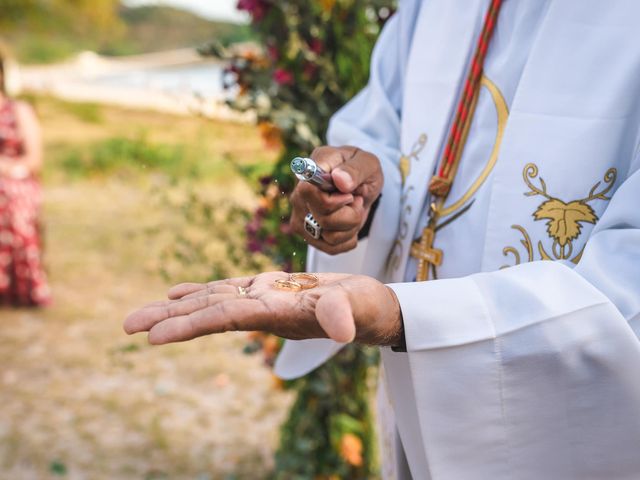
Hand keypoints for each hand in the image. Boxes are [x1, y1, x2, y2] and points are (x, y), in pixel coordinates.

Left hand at [124, 272, 401, 345]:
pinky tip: (177, 292)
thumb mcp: (357, 306)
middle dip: (169, 319)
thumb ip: (344, 314)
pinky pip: (225, 289)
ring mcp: (260, 300)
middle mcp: (260, 311)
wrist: (366, 309)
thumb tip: (341, 330)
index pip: (225, 319)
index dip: (190, 325)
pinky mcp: (265, 289)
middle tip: (127, 326)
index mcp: (274, 314)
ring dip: (175, 307)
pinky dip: (199, 291)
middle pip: (207, 313)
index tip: (154, 337)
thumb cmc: (364, 308)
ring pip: (210, 301)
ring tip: (140, 314)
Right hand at [290, 146, 382, 254]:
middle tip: (356, 199)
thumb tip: (340, 180)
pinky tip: (349, 224)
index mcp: (309, 172)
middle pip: (324, 220)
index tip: (350, 195)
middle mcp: (299, 196)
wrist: (360, 184)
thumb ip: (355, 169)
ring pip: (329, 237)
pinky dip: (348, 239)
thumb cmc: (360, 169)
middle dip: (352, 213)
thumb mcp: (367, 163)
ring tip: (353, 210)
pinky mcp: (308, 235)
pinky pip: (332, 248)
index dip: (334, 200)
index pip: (308, 192)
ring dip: (352, 226)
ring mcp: (301, 218)